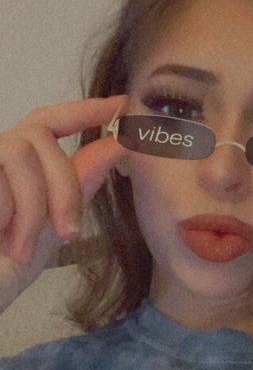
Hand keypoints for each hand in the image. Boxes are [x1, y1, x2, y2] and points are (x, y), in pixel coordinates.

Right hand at [0, 95, 127, 307]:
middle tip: (69, 231)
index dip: (86, 109)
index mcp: (21, 162)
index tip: (121, 104)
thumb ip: (82, 182)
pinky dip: (5, 215)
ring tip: (22, 247)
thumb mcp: (53, 224)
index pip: (52, 120)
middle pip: (41, 137)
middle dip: (63, 185)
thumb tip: (122, 144)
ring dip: (32, 208)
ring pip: (20, 156)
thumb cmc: (5, 265)